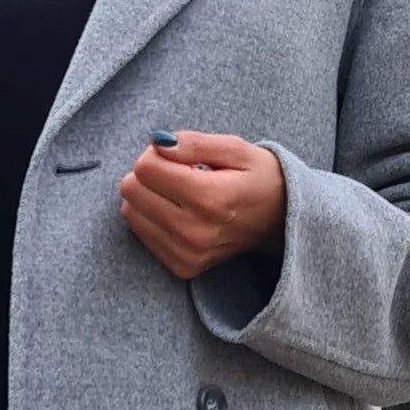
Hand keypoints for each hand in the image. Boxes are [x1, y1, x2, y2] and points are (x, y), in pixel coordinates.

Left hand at [118, 130, 287, 280]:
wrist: (279, 221)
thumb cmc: (259, 177)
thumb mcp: (236, 148)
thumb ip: (195, 143)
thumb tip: (158, 142)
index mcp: (210, 197)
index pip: (146, 168)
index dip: (156, 152)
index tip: (175, 153)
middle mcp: (195, 230)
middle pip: (132, 191)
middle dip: (149, 172)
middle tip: (175, 170)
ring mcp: (187, 254)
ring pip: (130, 212)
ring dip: (148, 195)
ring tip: (177, 190)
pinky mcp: (181, 267)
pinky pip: (140, 234)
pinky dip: (152, 217)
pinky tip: (176, 210)